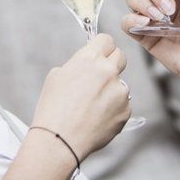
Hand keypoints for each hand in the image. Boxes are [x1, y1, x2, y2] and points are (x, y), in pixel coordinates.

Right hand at [31, 34, 130, 159]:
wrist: (59, 140)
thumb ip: (77, 66)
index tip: (99, 52)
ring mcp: (120, 92)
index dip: (102, 46)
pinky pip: (123, 104)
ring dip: (111, 90)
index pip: (107, 40)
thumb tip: (86, 67)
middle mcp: (108, 72)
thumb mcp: (56, 76)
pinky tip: (97, 118)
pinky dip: (113, 109)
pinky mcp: (125, 111)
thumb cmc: (53, 109)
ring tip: (92, 105)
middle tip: (100, 75)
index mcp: (89, 59)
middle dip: (111, 63)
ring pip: (120, 83)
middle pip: (120, 56)